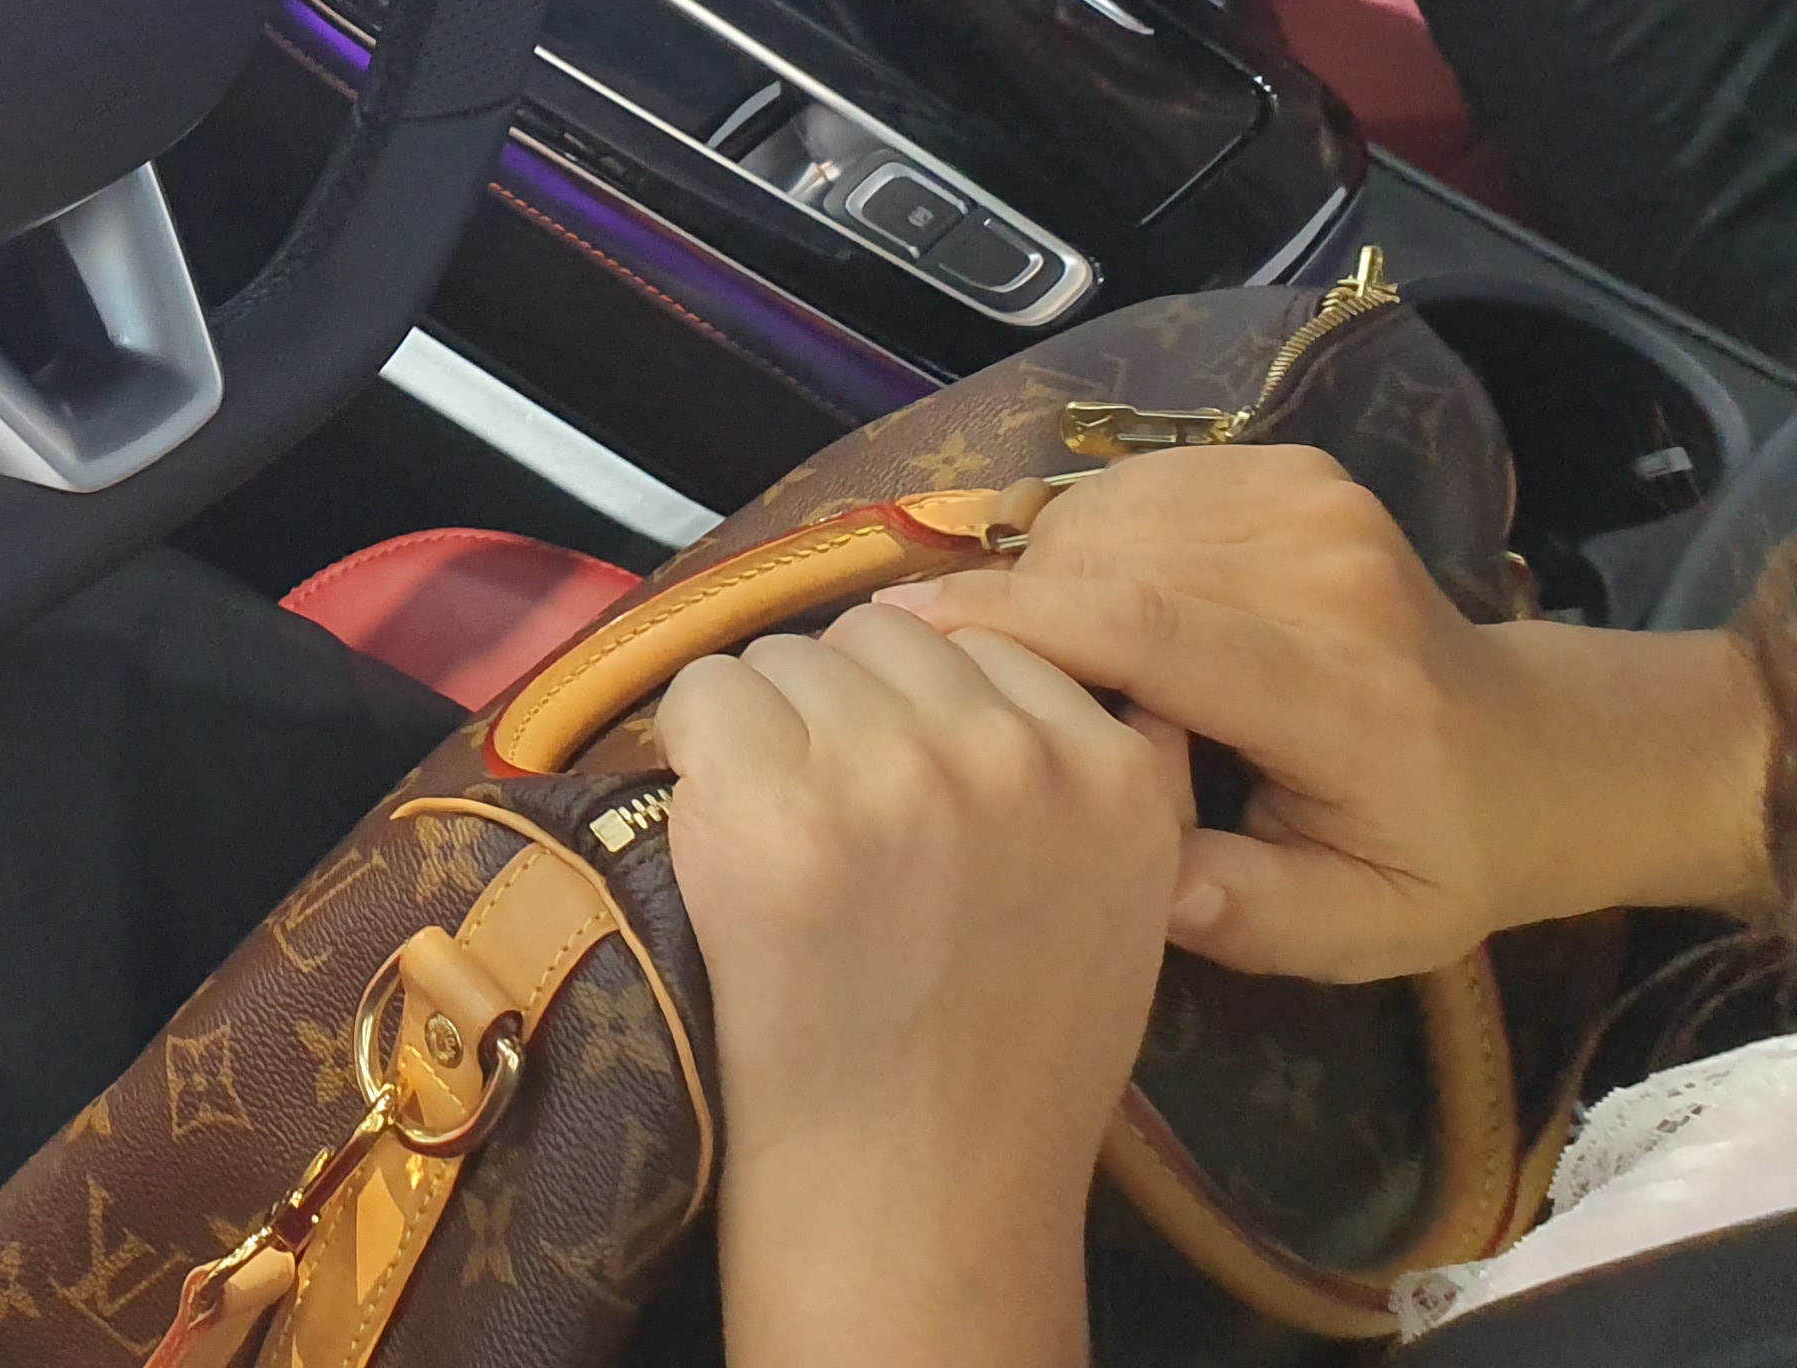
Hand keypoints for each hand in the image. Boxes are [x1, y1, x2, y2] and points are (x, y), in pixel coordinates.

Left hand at [664, 603, 1180, 1367]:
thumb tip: (1022, 628)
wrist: (912, 1184)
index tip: (913, 796)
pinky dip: (693, 750)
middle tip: (845, 829)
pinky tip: (730, 837)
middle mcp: (1010, 752)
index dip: (927, 710)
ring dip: (768, 730)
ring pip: (785, 657)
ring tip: (796, 845)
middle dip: (846, 710)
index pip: (984, 637)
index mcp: (1114, 770)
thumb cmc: (999, 1051)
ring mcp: (890, 770)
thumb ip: (1090, 765)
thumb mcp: (1118, 895)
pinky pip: (703, 690)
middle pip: (876, 636)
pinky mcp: (773, 798)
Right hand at [887, 447, 1772, 983]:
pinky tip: (1124, 609)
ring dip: (1058, 579)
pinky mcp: (1294, 466)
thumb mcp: (1362, 929)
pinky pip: (1134, 488)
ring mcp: (1315, 502)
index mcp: (1347, 695)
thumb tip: (1128, 874)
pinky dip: (1099, 544)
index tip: (896, 630)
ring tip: (1082, 667)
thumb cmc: (1430, 854)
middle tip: (1016, 704)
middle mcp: (1330, 573)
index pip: (1150, 630)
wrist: (1534, 752)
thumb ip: (1249, 912)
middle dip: (1025, 619)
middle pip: (1104, 560)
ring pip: (1106, 514)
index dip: (1015, 625)